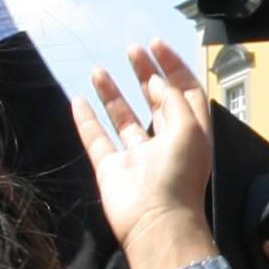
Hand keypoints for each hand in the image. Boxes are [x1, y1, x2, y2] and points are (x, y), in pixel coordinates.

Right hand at [71, 42, 218, 268]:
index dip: (172, 67)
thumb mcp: (188, 128)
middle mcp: (165, 141)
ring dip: (112, 93)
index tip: (156, 45)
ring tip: (98, 68)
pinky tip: (78, 100)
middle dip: (144, 73)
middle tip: (131, 50)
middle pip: (154, 100)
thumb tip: (158, 80)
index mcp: (190, 132)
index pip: (184, 91)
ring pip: (123, 118)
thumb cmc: (179, 177)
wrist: (155, 223)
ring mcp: (136, 156)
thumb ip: (173, 99)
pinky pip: (96, 139)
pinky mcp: (111, 169)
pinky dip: (86, 120)